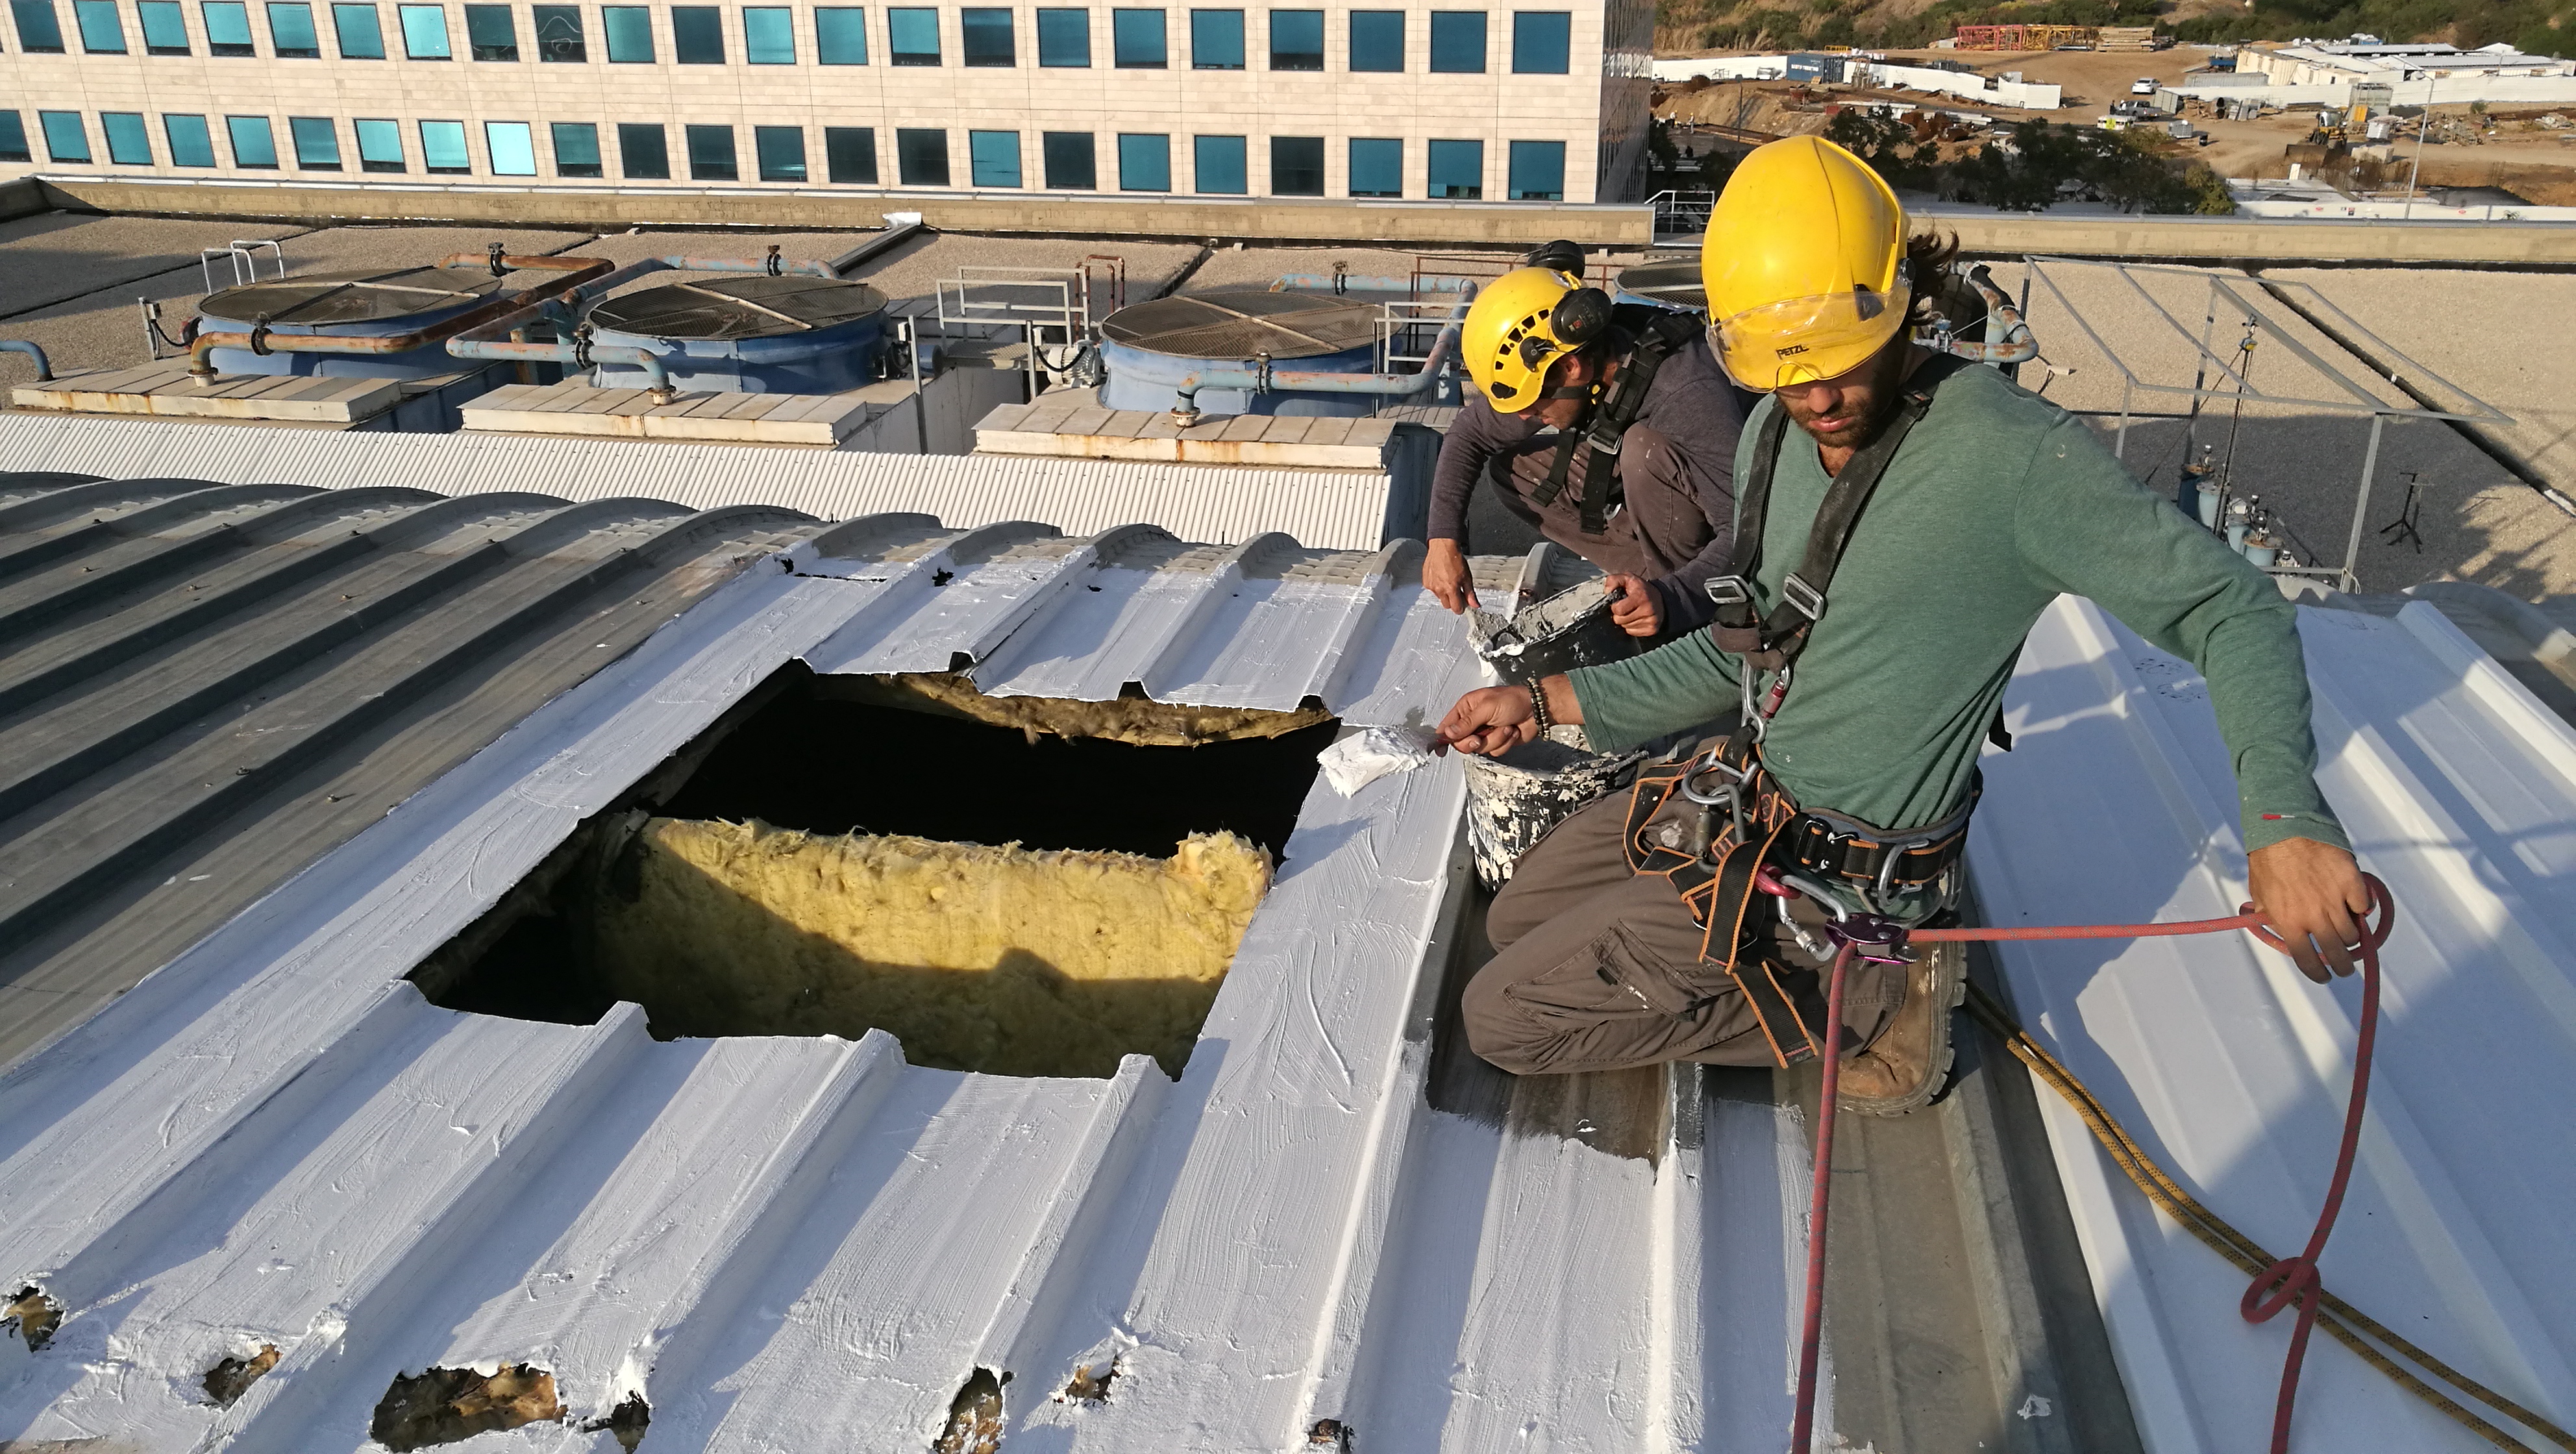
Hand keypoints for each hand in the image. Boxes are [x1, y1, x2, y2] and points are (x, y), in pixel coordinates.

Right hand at [1425, 539, 1477, 613]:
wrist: (1443, 547)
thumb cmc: (1454, 558)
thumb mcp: (1467, 577)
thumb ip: (1470, 593)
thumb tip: (1475, 604)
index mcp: (1451, 588)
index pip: (1456, 609)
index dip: (1461, 607)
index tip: (1463, 603)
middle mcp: (1440, 589)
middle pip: (1447, 605)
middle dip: (1453, 601)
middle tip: (1457, 590)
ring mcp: (1431, 586)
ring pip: (1440, 597)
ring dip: (1445, 593)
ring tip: (1448, 580)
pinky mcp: (1426, 582)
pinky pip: (1433, 590)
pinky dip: (1437, 587)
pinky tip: (1441, 577)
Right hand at [1434, 685, 1537, 757]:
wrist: (1536, 709)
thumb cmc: (1513, 700)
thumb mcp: (1487, 707)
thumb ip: (1467, 722)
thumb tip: (1448, 732)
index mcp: (1466, 708)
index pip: (1448, 725)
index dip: (1442, 737)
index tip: (1439, 749)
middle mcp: (1473, 721)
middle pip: (1461, 743)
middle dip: (1473, 742)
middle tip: (1481, 736)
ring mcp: (1485, 733)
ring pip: (1479, 749)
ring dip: (1495, 739)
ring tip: (1505, 726)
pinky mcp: (1497, 741)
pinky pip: (1494, 751)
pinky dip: (1504, 743)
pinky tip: (1511, 731)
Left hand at [1604, 574, 1660, 636]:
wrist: (1662, 599)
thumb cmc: (1641, 589)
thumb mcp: (1627, 578)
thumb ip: (1613, 580)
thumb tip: (1606, 592)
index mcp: (1641, 597)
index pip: (1618, 610)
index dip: (1615, 607)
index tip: (1619, 603)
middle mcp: (1648, 610)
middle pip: (1620, 621)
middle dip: (1619, 615)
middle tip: (1626, 608)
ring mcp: (1651, 621)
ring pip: (1625, 627)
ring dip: (1625, 621)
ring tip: (1633, 612)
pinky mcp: (1652, 630)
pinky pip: (1632, 632)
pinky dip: (1631, 627)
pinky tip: (1637, 619)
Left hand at [2246, 836, 2372, 982]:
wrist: (2286, 829)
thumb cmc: (2268, 860)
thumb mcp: (2260, 893)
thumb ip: (2271, 914)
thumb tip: (2279, 928)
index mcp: (2288, 921)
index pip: (2306, 959)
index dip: (2317, 973)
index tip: (2324, 976)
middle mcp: (2314, 916)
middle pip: (2337, 953)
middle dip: (2343, 965)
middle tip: (2345, 966)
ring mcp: (2335, 900)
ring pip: (2352, 933)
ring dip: (2351, 937)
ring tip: (2346, 933)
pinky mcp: (2352, 884)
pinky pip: (2363, 907)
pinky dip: (2361, 909)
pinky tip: (2354, 905)